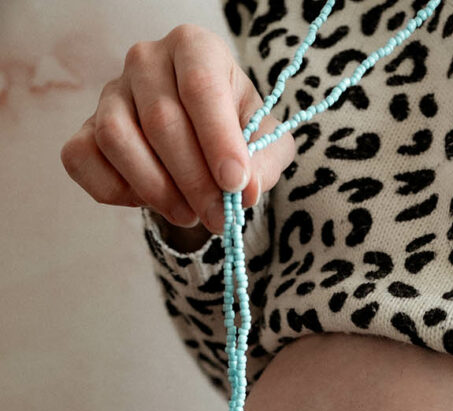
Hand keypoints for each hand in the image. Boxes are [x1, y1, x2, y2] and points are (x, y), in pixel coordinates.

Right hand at [60, 23, 295, 233]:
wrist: (199, 142)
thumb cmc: (234, 133)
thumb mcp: (264, 142)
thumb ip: (263, 162)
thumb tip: (246, 190)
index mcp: (194, 48)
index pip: (200, 87)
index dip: (219, 140)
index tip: (236, 184)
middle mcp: (146, 60)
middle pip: (161, 121)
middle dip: (194, 181)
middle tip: (218, 217)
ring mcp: (109, 93)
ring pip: (117, 139)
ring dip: (156, 189)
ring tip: (188, 213)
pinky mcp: (86, 129)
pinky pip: (84, 159)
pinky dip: (118, 191)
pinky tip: (149, 201)